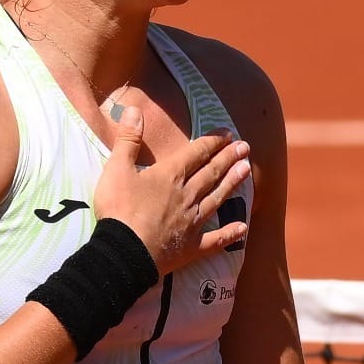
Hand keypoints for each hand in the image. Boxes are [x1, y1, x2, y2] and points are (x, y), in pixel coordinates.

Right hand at [92, 106, 250, 275]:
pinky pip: (215, 240)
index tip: (228, 133)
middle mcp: (187, 196)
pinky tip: (244, 228)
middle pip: (211, 173)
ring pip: (217, 199)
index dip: (212, 141)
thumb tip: (135, 110)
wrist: (124, 253)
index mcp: (170, 176)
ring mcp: (192, 222)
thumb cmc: (118, 210)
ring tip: (247, 170)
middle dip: (228, 158)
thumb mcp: (116, 169)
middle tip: (246, 147)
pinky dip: (230, 234)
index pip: (195, 153)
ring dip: (233, 183)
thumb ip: (127, 139)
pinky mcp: (191, 247)